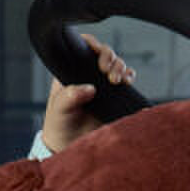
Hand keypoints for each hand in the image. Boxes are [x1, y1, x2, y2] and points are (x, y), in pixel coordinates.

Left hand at [41, 32, 134, 152]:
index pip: (83, 47)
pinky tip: (127, 82)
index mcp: (71, 71)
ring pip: (117, 64)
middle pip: (104, 53)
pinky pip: (126, 79)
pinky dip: (129, 77)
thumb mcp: (60, 110)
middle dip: (110, 58)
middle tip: (107, 72)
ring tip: (117, 80)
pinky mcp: (114, 95)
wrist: (71, 146)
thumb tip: (89, 88)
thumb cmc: (60, 125)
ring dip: (120, 67)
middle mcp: (88, 74)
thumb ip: (70, 97)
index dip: (92, 45)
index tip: (97, 53)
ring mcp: (102, 84)